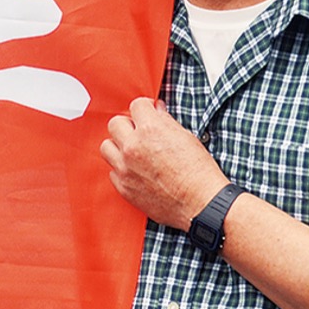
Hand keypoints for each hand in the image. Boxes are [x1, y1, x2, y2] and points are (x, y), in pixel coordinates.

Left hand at [100, 97, 228, 229]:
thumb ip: (166, 122)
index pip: (136, 105)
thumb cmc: (198, 172)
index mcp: (150, 130)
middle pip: (115, 123)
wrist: (201, 203)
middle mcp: (133, 146)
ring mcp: (125, 168)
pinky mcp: (123, 187)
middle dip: (128, 125)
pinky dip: (121, 169)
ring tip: (133, 151)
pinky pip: (112, 171)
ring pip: (107, 146)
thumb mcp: (186, 138)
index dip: (145, 108)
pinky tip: (135, 170)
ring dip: (118, 146)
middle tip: (139, 132)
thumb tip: (156, 111)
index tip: (147, 113)